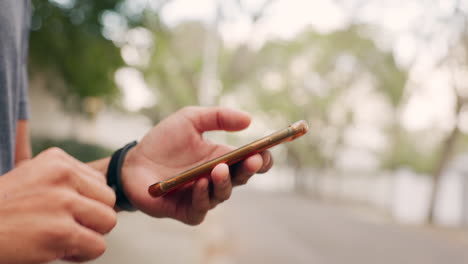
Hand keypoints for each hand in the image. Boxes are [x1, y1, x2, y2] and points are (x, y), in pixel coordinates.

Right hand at [0, 148, 116, 262]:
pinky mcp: (61, 231)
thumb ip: (38, 154)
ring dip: (90, 236)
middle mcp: (63, 175)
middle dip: (93, 218)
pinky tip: (60, 251)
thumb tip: (23, 117)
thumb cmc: (1, 207)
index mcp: (57, 160)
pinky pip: (97, 245)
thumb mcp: (22, 171)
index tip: (64, 212)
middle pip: (109, 200)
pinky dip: (82, 254)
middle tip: (68, 227)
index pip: (100, 182)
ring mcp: (62, 202)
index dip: (87, 202)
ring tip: (65, 239)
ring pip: (108, 222)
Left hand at [121, 106, 272, 224]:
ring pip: (222, 194)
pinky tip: (199, 183)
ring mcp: (202, 196)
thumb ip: (218, 116)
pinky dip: (201, 197)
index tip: (267, 149)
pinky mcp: (185, 210)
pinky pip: (200, 209)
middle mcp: (216, 179)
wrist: (133, 161)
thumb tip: (249, 119)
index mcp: (222, 158)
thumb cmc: (163, 141)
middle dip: (249, 169)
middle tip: (253, 159)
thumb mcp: (190, 119)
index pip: (250, 162)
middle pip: (241, 178)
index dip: (263, 158)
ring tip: (219, 168)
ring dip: (224, 182)